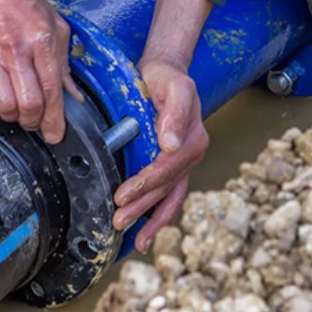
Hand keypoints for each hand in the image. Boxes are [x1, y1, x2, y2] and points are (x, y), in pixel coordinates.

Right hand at [0, 0, 80, 142]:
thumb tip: (72, 95)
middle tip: (37, 121)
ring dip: (15, 116)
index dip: (55, 119)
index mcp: (40, 39)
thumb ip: (63, 61)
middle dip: (36, 122)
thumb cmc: (20, 2)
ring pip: (5, 108)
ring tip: (19, 108)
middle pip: (28, 105)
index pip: (51, 91)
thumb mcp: (54, 24)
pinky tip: (1, 98)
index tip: (55, 134)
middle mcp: (14, 50)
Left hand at [110, 0, 213, 252]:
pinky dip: (159, 213)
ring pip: (170, 197)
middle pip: (166, 188)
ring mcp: (184, 161)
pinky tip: (145, 228)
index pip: (166, 170)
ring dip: (153, 220)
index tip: (121, 196)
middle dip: (142, 208)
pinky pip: (170, 193)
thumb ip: (175, 113)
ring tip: (137, 241)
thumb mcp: (174, 86)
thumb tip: (171, 145)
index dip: (144, 185)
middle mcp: (192, 154)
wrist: (165, 70)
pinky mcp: (174, 163)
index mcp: (193, 139)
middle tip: (118, 221)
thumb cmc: (167, 77)